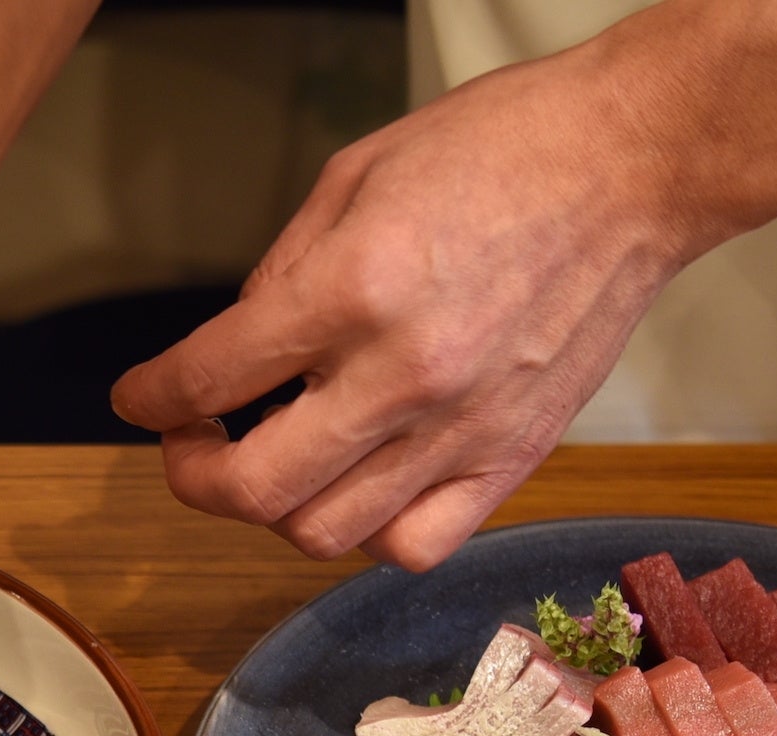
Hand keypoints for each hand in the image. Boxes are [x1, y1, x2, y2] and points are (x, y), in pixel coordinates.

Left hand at [109, 41, 688, 570]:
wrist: (636, 163)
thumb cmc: (501, 149)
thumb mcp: (355, 176)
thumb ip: (281, 275)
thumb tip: (232, 354)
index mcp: (352, 289)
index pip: (209, 379)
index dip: (151, 397)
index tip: (140, 398)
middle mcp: (402, 376)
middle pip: (253, 490)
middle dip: (195, 476)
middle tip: (193, 445)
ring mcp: (461, 430)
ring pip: (324, 534)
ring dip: (276, 507)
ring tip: (276, 460)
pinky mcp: (512, 458)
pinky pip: (414, 544)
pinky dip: (366, 534)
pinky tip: (357, 487)